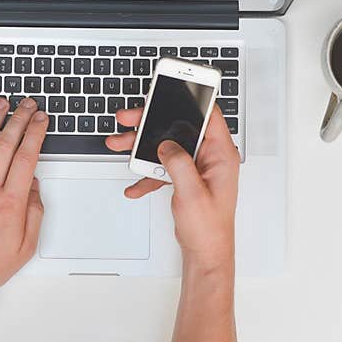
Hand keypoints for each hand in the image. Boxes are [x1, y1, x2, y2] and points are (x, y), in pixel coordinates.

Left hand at [0, 97, 47, 310]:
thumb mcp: (26, 246)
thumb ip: (34, 212)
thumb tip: (33, 185)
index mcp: (10, 204)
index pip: (26, 158)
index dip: (35, 134)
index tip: (41, 120)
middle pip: (6, 145)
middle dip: (19, 120)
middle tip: (27, 105)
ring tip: (0, 103)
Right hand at [104, 106, 239, 275]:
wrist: (205, 253)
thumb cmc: (209, 228)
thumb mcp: (192, 192)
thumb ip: (178, 163)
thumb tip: (166, 145)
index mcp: (221, 155)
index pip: (209, 115)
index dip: (192, 98)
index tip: (173, 88)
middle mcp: (211, 157)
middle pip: (180, 127)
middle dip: (152, 122)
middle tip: (130, 117)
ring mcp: (198, 167)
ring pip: (167, 145)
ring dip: (143, 147)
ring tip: (121, 143)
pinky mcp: (186, 178)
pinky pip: (163, 166)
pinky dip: (148, 172)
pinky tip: (135, 184)